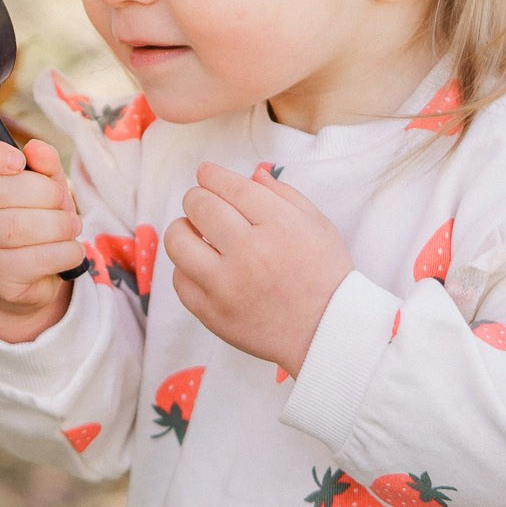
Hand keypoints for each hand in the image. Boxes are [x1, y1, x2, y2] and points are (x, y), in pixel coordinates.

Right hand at [0, 134, 81, 343]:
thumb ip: (45, 164)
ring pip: (17, 228)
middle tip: (62, 204)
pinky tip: (69, 251)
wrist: (29, 277)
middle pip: (0, 191)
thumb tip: (37, 149)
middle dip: (46, 194)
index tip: (20, 161)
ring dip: (59, 226)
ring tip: (70, 227)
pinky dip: (64, 252)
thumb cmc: (35, 219)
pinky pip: (33, 259)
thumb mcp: (45, 186)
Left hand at [164, 162, 353, 374]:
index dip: (211, 175)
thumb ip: (284, 195)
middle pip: (199, 206)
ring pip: (177, 240)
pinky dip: (187, 268)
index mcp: (280, 226)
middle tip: (202, 204)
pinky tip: (203, 267)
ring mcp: (227, 285)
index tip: (205, 173)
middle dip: (196, 198)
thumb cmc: (326, 276)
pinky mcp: (212, 313)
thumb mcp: (318, 226)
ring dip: (182, 229)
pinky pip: (179, 280)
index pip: (231, 186)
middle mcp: (250, 252)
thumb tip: (250, 174)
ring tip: (195, 233)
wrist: (328, 333)